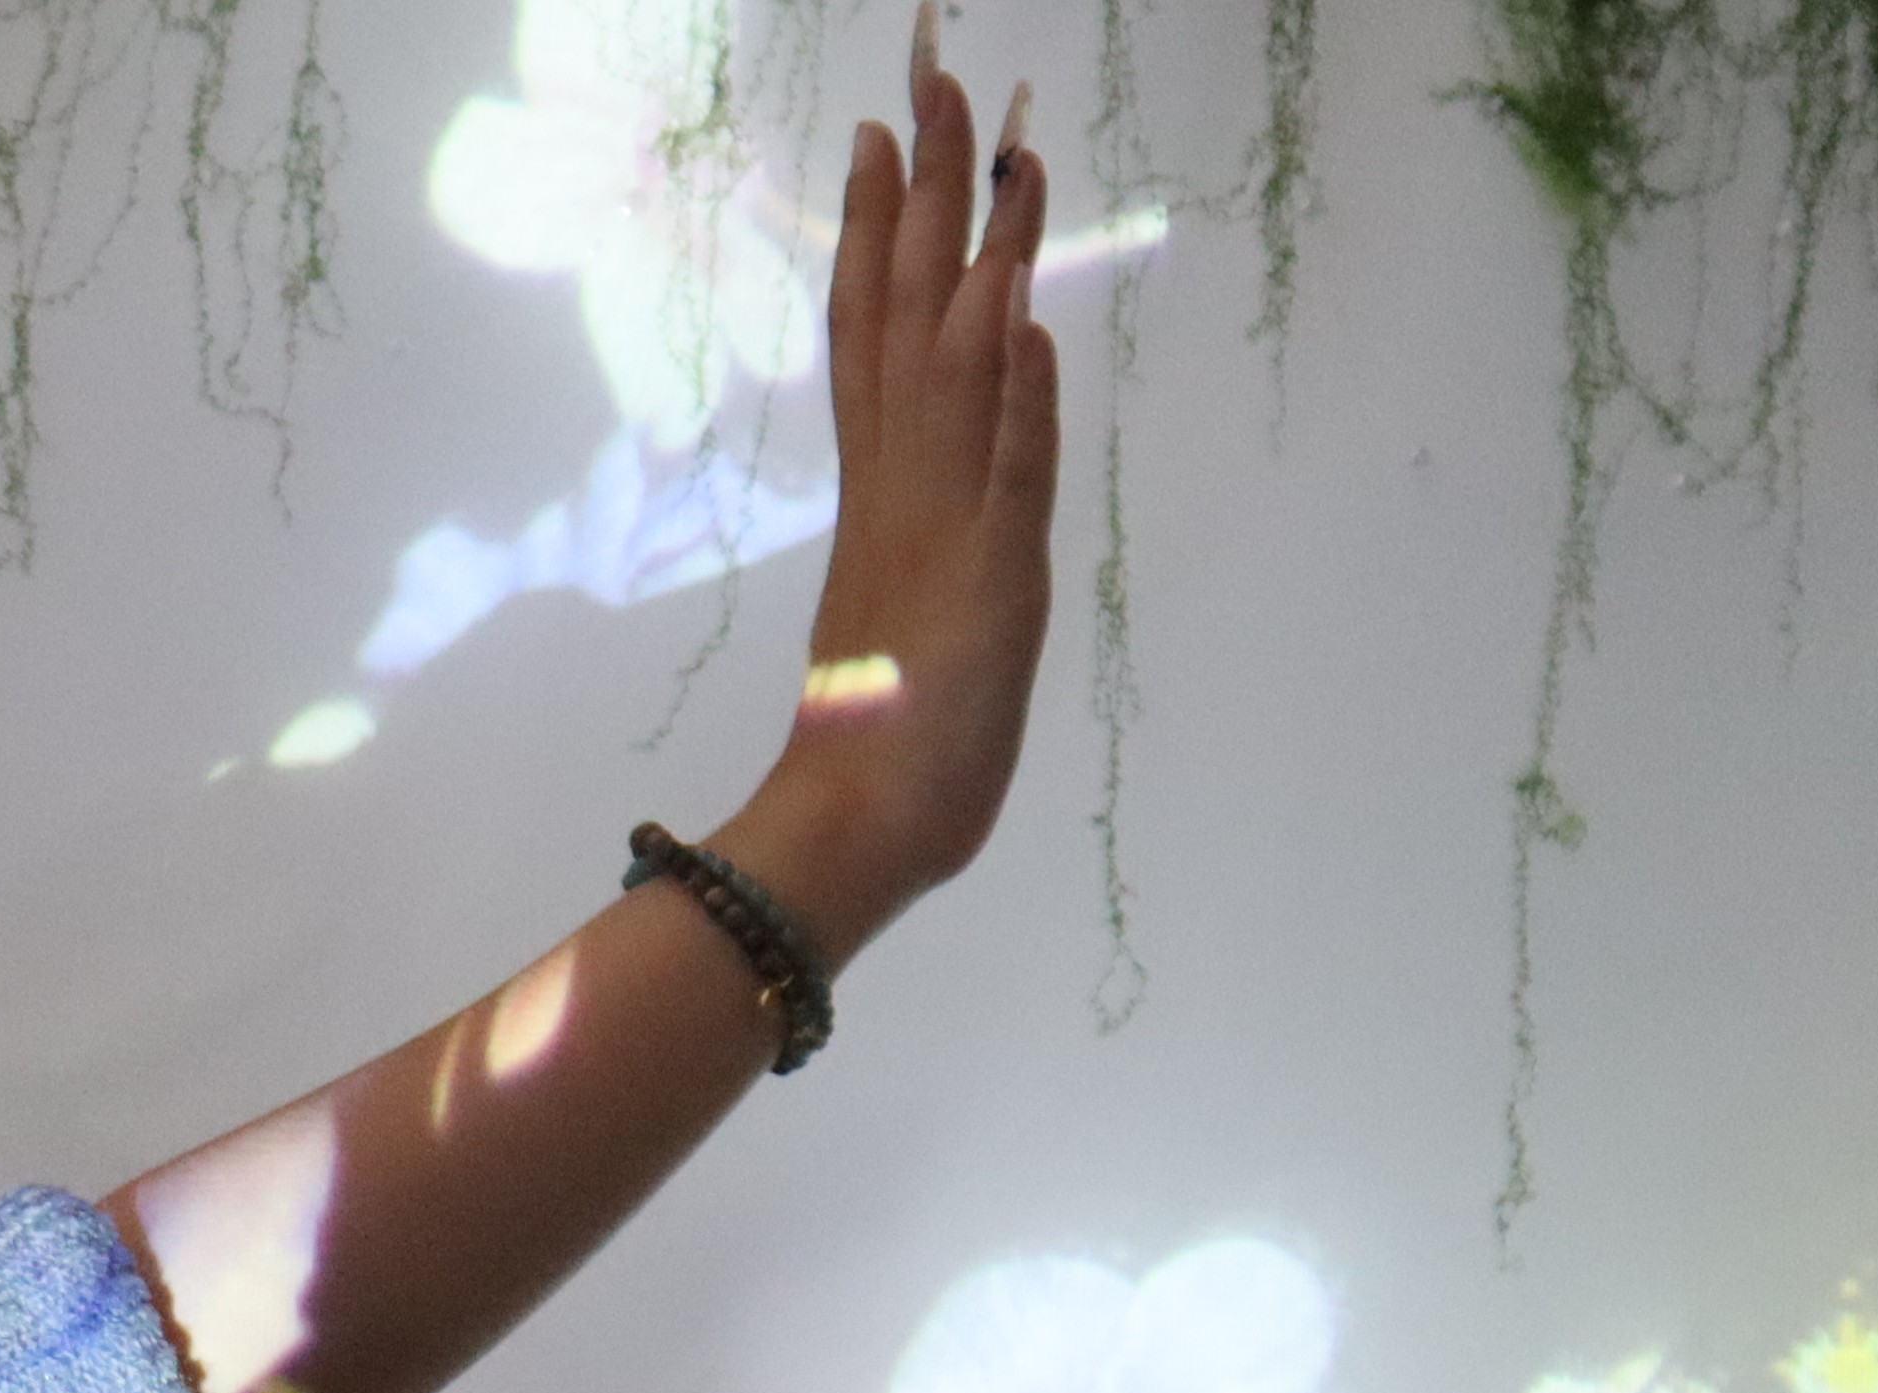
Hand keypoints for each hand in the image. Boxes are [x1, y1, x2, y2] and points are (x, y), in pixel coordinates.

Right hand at [751, 9, 1061, 943]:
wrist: (853, 831)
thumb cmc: (878, 740)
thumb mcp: (915, 594)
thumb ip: (935, 497)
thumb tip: (964, 395)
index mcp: (881, 489)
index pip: (872, 328)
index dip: (877, 224)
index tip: (883, 128)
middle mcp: (901, 484)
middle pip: (904, 311)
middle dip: (924, 190)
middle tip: (933, 76)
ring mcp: (940, 526)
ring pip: (955, 365)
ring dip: (977, 255)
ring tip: (1002, 151)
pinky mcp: (986, 584)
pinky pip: (1004, 476)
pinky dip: (1015, 399)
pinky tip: (1024, 319)